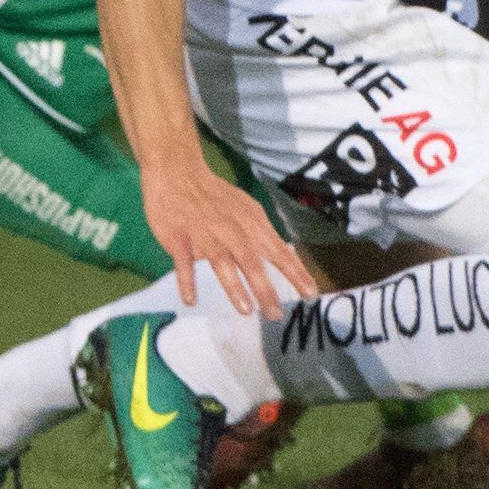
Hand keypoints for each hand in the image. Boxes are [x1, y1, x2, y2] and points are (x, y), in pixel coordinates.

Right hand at [143, 165, 317, 319]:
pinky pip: (184, 263)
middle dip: (265, 289)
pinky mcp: (179, 238)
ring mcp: (204, 234)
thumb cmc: (215, 196)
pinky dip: (187, 281)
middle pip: (251, 262)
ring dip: (234, 286)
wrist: (178, 173)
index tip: (311, 295)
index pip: (278, 251)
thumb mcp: (247, 209)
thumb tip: (283, 258)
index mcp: (250, 223)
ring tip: (246, 310)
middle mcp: (231, 230)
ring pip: (222, 262)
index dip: (295, 273)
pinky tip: (191, 300)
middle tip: (276, 314)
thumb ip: (262, 234)